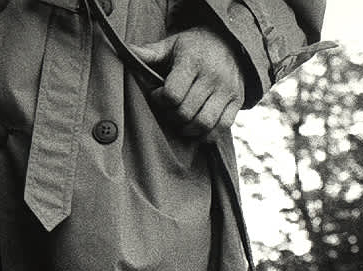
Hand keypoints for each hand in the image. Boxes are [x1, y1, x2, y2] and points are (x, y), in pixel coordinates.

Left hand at [128, 28, 244, 138]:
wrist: (232, 43)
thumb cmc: (194, 47)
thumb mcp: (172, 44)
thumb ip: (150, 52)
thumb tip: (125, 51)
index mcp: (193, 61)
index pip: (172, 94)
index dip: (159, 100)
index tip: (157, 95)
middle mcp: (213, 76)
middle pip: (186, 112)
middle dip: (171, 116)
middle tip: (168, 110)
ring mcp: (227, 91)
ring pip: (204, 124)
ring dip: (187, 129)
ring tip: (180, 122)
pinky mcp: (237, 102)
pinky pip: (222, 128)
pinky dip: (207, 135)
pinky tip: (197, 129)